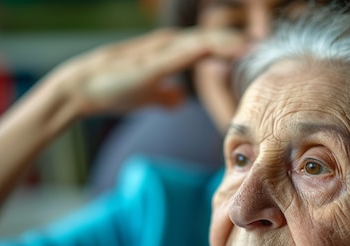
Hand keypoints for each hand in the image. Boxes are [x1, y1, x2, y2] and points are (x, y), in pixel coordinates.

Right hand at [47, 27, 245, 116]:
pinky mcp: (154, 61)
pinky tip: (228, 51)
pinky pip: (188, 52)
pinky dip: (211, 50)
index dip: (230, 48)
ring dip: (230, 42)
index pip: (207, 46)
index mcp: (170, 52)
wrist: (84, 89)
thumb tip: (178, 101)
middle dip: (237, 41)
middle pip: (211, 39)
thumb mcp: (146, 94)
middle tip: (265, 44)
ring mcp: (161, 50)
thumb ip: (163, 95)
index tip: (254, 53)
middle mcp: (169, 45)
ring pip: (204, 41)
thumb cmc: (113, 90)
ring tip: (255, 44)